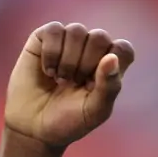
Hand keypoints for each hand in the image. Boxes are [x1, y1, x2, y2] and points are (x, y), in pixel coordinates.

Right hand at [4, 22, 135, 149]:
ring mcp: (67, 42)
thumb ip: (108, 87)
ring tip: (61, 80)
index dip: (112, 63)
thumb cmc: (69, 120)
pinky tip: (48, 71)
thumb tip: (112, 58)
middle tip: (75, 83)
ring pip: (77, 30)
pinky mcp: (44, 38)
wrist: (34, 127)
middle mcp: (90, 50)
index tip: (95, 84)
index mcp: (109, 67)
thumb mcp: (95, 111)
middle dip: (87, 63)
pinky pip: (54, 29)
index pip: (123, 48)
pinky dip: (51, 52)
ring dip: (68, 60)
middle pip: (100, 37)